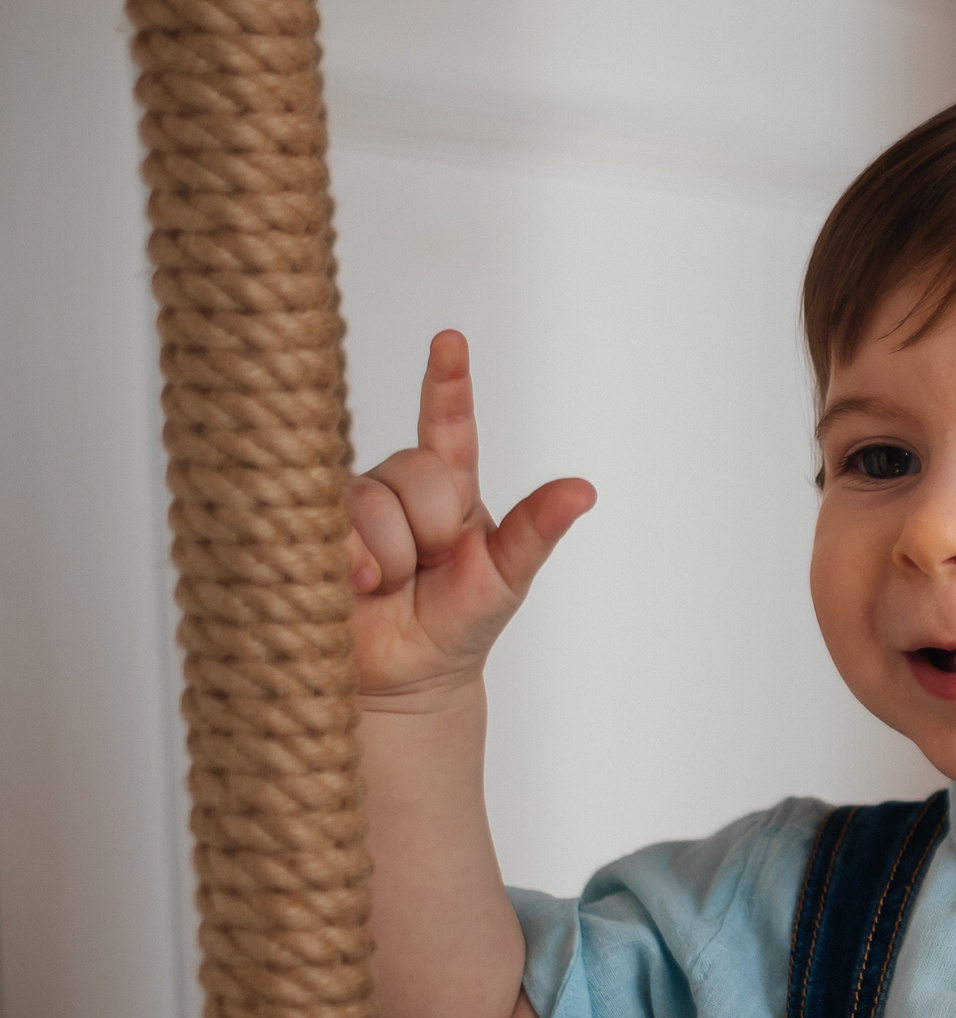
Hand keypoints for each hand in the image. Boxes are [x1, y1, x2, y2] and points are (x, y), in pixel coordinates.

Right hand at [344, 331, 593, 704]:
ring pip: (370, 502)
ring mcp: (351, 510)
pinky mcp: (309, 535)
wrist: (404, 678)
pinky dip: (353, 562)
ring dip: (391, 555)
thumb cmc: (460, 623)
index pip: (449, 424)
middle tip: (430, 567)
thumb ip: (537, 531)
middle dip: (430, 526)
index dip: (448, 382)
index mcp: (450, 488)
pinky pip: (328, 529)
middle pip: (414, 470)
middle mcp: (397, 488)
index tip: (450, 340)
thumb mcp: (506, 578)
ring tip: (390, 586)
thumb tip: (584, 490)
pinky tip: (357, 585)